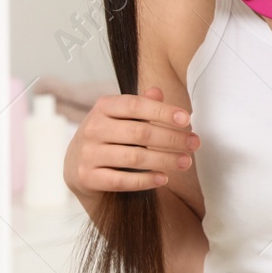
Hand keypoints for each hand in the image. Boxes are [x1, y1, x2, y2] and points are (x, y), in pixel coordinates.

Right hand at [63, 87, 198, 198]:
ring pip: (134, 158)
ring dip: (164, 160)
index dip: (163, 111)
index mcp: (103, 107)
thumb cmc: (109, 135)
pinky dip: (145, 181)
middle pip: (140, 133)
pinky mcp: (87, 177)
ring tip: (186, 162)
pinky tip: (163, 178)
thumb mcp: (121, 116)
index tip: (187, 119)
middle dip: (172, 139)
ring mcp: (88, 154)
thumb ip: (141, 104)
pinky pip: (121, 181)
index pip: (136, 105)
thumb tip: (157, 91)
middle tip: (194, 144)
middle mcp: (93, 128)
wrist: (76, 164)